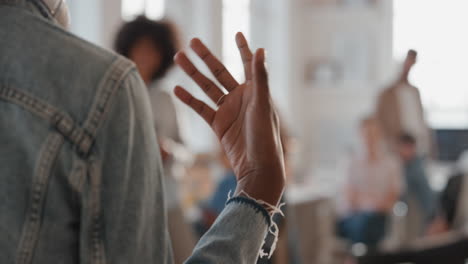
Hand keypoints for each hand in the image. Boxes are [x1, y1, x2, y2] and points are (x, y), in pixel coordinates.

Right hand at [174, 32, 284, 206]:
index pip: (248, 64)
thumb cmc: (266, 137)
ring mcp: (228, 111)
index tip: (237, 33)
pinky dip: (189, 99)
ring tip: (178, 58)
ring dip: (193, 74)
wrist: (258, 167)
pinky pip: (201, 108)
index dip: (243, 49)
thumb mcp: (263, 105)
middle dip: (206, 57)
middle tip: (192, 41)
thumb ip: (260, 78)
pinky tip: (177, 89)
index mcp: (256, 91)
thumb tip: (261, 49)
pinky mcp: (219, 125)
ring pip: (208, 87)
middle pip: (220, 72)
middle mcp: (241, 98)